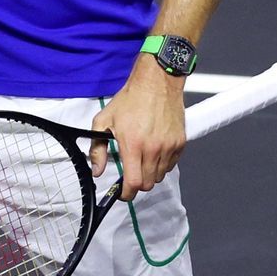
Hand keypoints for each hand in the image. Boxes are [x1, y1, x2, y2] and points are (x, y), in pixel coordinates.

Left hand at [89, 59, 186, 202]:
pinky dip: (162, 164)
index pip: (134, 183)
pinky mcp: (180, 143)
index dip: (127, 193)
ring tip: (142, 159)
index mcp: (133, 145)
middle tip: (130, 174)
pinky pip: (171, 165)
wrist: (157, 82)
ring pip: (160, 176)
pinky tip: (153, 151)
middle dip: (137, 183)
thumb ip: (97, 149)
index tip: (123, 193)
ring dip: (150, 173)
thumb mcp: (104, 121)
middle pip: (148, 184)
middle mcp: (153, 148)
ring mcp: (169, 146)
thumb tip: (96, 170)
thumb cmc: (131, 99)